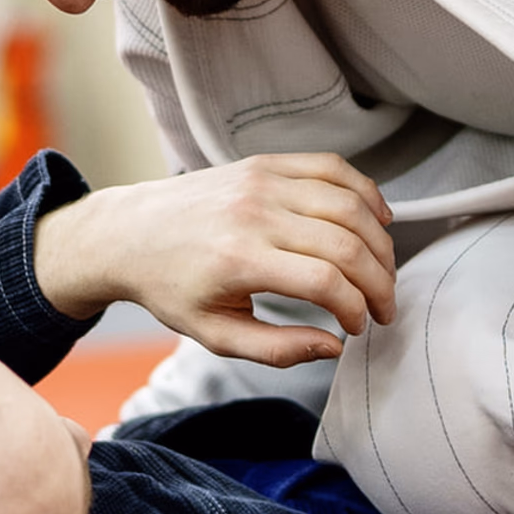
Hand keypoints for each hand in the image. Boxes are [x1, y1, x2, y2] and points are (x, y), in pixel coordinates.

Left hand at [33, 155, 395, 365]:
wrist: (129, 233)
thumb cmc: (170, 289)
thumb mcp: (214, 335)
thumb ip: (277, 350)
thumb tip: (334, 346)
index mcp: (239, 259)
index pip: (325, 281)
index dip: (357, 308)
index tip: (359, 328)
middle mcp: (254, 212)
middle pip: (346, 242)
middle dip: (379, 281)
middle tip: (384, 307)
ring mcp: (262, 180)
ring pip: (349, 203)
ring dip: (380, 241)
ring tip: (382, 273)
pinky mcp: (265, 163)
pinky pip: (333, 168)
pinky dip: (365, 192)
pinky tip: (377, 220)